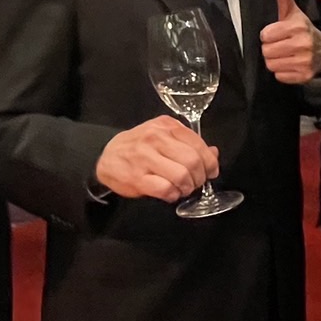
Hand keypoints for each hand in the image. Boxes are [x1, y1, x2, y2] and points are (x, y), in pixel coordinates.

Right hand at [95, 116, 220, 202]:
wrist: (107, 156)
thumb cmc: (139, 147)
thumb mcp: (163, 136)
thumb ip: (188, 143)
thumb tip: (213, 153)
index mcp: (166, 126)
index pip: (198, 144)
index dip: (210, 163)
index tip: (210, 172)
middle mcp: (156, 138)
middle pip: (193, 162)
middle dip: (199, 177)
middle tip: (195, 183)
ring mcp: (145, 157)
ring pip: (181, 176)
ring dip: (187, 188)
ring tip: (182, 188)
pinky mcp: (137, 177)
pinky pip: (165, 189)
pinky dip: (173, 195)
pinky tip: (170, 193)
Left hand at [260, 0, 320, 84]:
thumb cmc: (304, 31)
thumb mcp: (294, 14)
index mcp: (297, 27)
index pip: (265, 35)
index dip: (269, 35)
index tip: (277, 34)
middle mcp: (302, 44)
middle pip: (266, 51)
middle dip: (270, 49)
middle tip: (280, 45)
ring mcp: (304, 61)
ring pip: (271, 65)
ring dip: (275, 61)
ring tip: (284, 55)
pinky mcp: (304, 75)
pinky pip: (279, 76)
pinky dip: (282, 72)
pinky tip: (290, 64)